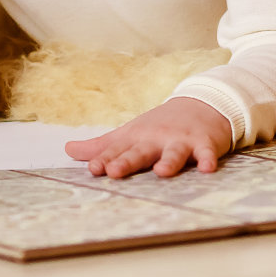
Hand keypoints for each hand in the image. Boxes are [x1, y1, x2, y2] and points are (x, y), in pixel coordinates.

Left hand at [64, 97, 233, 177]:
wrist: (200, 104)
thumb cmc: (159, 126)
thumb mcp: (129, 134)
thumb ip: (101, 146)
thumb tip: (67, 149)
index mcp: (136, 138)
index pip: (117, 150)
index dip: (104, 159)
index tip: (92, 169)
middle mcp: (156, 139)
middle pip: (140, 151)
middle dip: (127, 161)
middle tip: (114, 172)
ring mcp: (180, 140)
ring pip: (174, 152)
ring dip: (169, 161)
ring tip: (162, 172)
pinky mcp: (204, 143)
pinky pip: (207, 153)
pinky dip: (208, 159)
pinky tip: (208, 169)